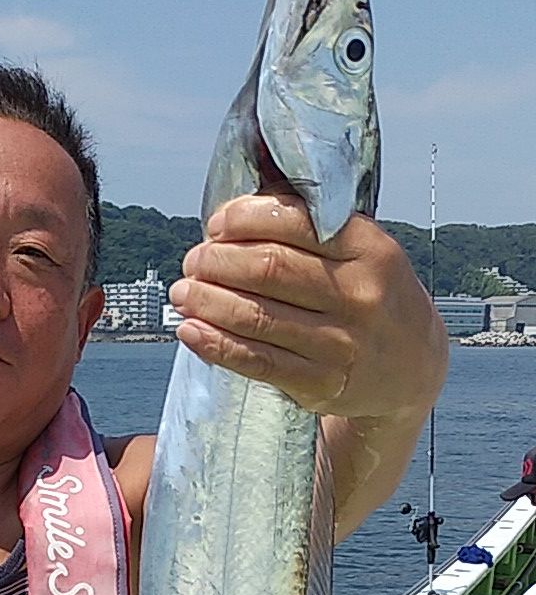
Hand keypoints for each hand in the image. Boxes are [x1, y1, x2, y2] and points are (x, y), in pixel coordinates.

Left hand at [169, 194, 446, 424]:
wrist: (413, 368)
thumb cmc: (370, 296)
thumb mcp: (363, 253)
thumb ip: (314, 230)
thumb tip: (237, 210)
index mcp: (369, 249)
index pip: (294, 222)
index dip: (244, 219)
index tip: (216, 224)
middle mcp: (359, 295)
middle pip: (269, 269)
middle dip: (218, 260)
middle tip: (193, 260)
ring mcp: (341, 344)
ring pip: (256, 316)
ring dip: (207, 301)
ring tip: (182, 293)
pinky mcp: (321, 384)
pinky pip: (256, 361)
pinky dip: (216, 344)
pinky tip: (190, 330)